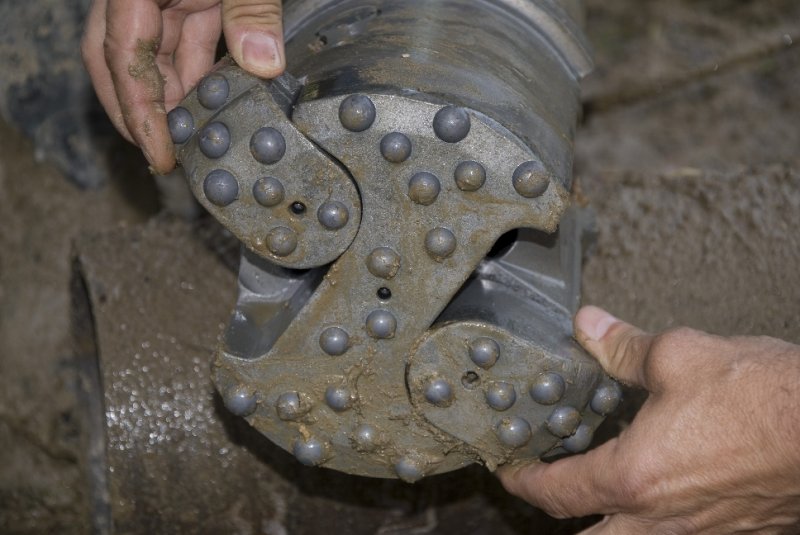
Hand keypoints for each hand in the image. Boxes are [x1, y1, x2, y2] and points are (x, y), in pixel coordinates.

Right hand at [82, 0, 284, 173]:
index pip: (122, 56)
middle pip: (124, 63)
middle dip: (142, 115)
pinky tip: (221, 102)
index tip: (159, 154)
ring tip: (202, 138)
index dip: (139, 111)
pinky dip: (204, 73)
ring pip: (160, 57)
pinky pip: (191, 41)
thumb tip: (264, 65)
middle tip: (166, 157)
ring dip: (180, 99)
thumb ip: (250, 11)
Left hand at [499, 306, 799, 533]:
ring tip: (601, 484)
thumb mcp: (679, 357)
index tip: (509, 472)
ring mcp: (702, 532)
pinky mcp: (737, 530)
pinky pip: (680, 534)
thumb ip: (623, 348)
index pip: (558, 491)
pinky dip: (656, 515)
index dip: (523, 481)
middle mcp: (663, 519)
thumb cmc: (767, 400)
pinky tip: (664, 480)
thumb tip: (589, 328)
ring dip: (609, 517)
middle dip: (561, 514)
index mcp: (634, 478)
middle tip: (547, 487)